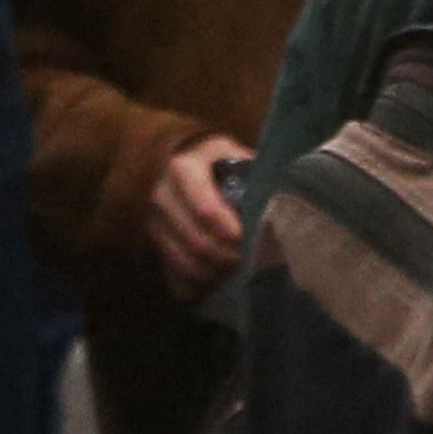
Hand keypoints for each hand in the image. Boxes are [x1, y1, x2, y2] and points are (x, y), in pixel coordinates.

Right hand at [148, 132, 252, 296]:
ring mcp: (153, 223)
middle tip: (250, 261)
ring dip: (215, 273)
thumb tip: (280, 197)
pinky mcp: (153, 243)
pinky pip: (174, 273)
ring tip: (238, 271)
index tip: (251, 240)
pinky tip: (217, 278)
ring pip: (185, 262)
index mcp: (182, 170)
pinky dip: (198, 282)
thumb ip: (249, 169)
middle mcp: (161, 197)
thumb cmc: (210, 159)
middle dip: (227, 257)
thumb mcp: (228, 151)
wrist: (172, 163)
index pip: (207, 211)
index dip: (231, 232)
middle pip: (196, 241)